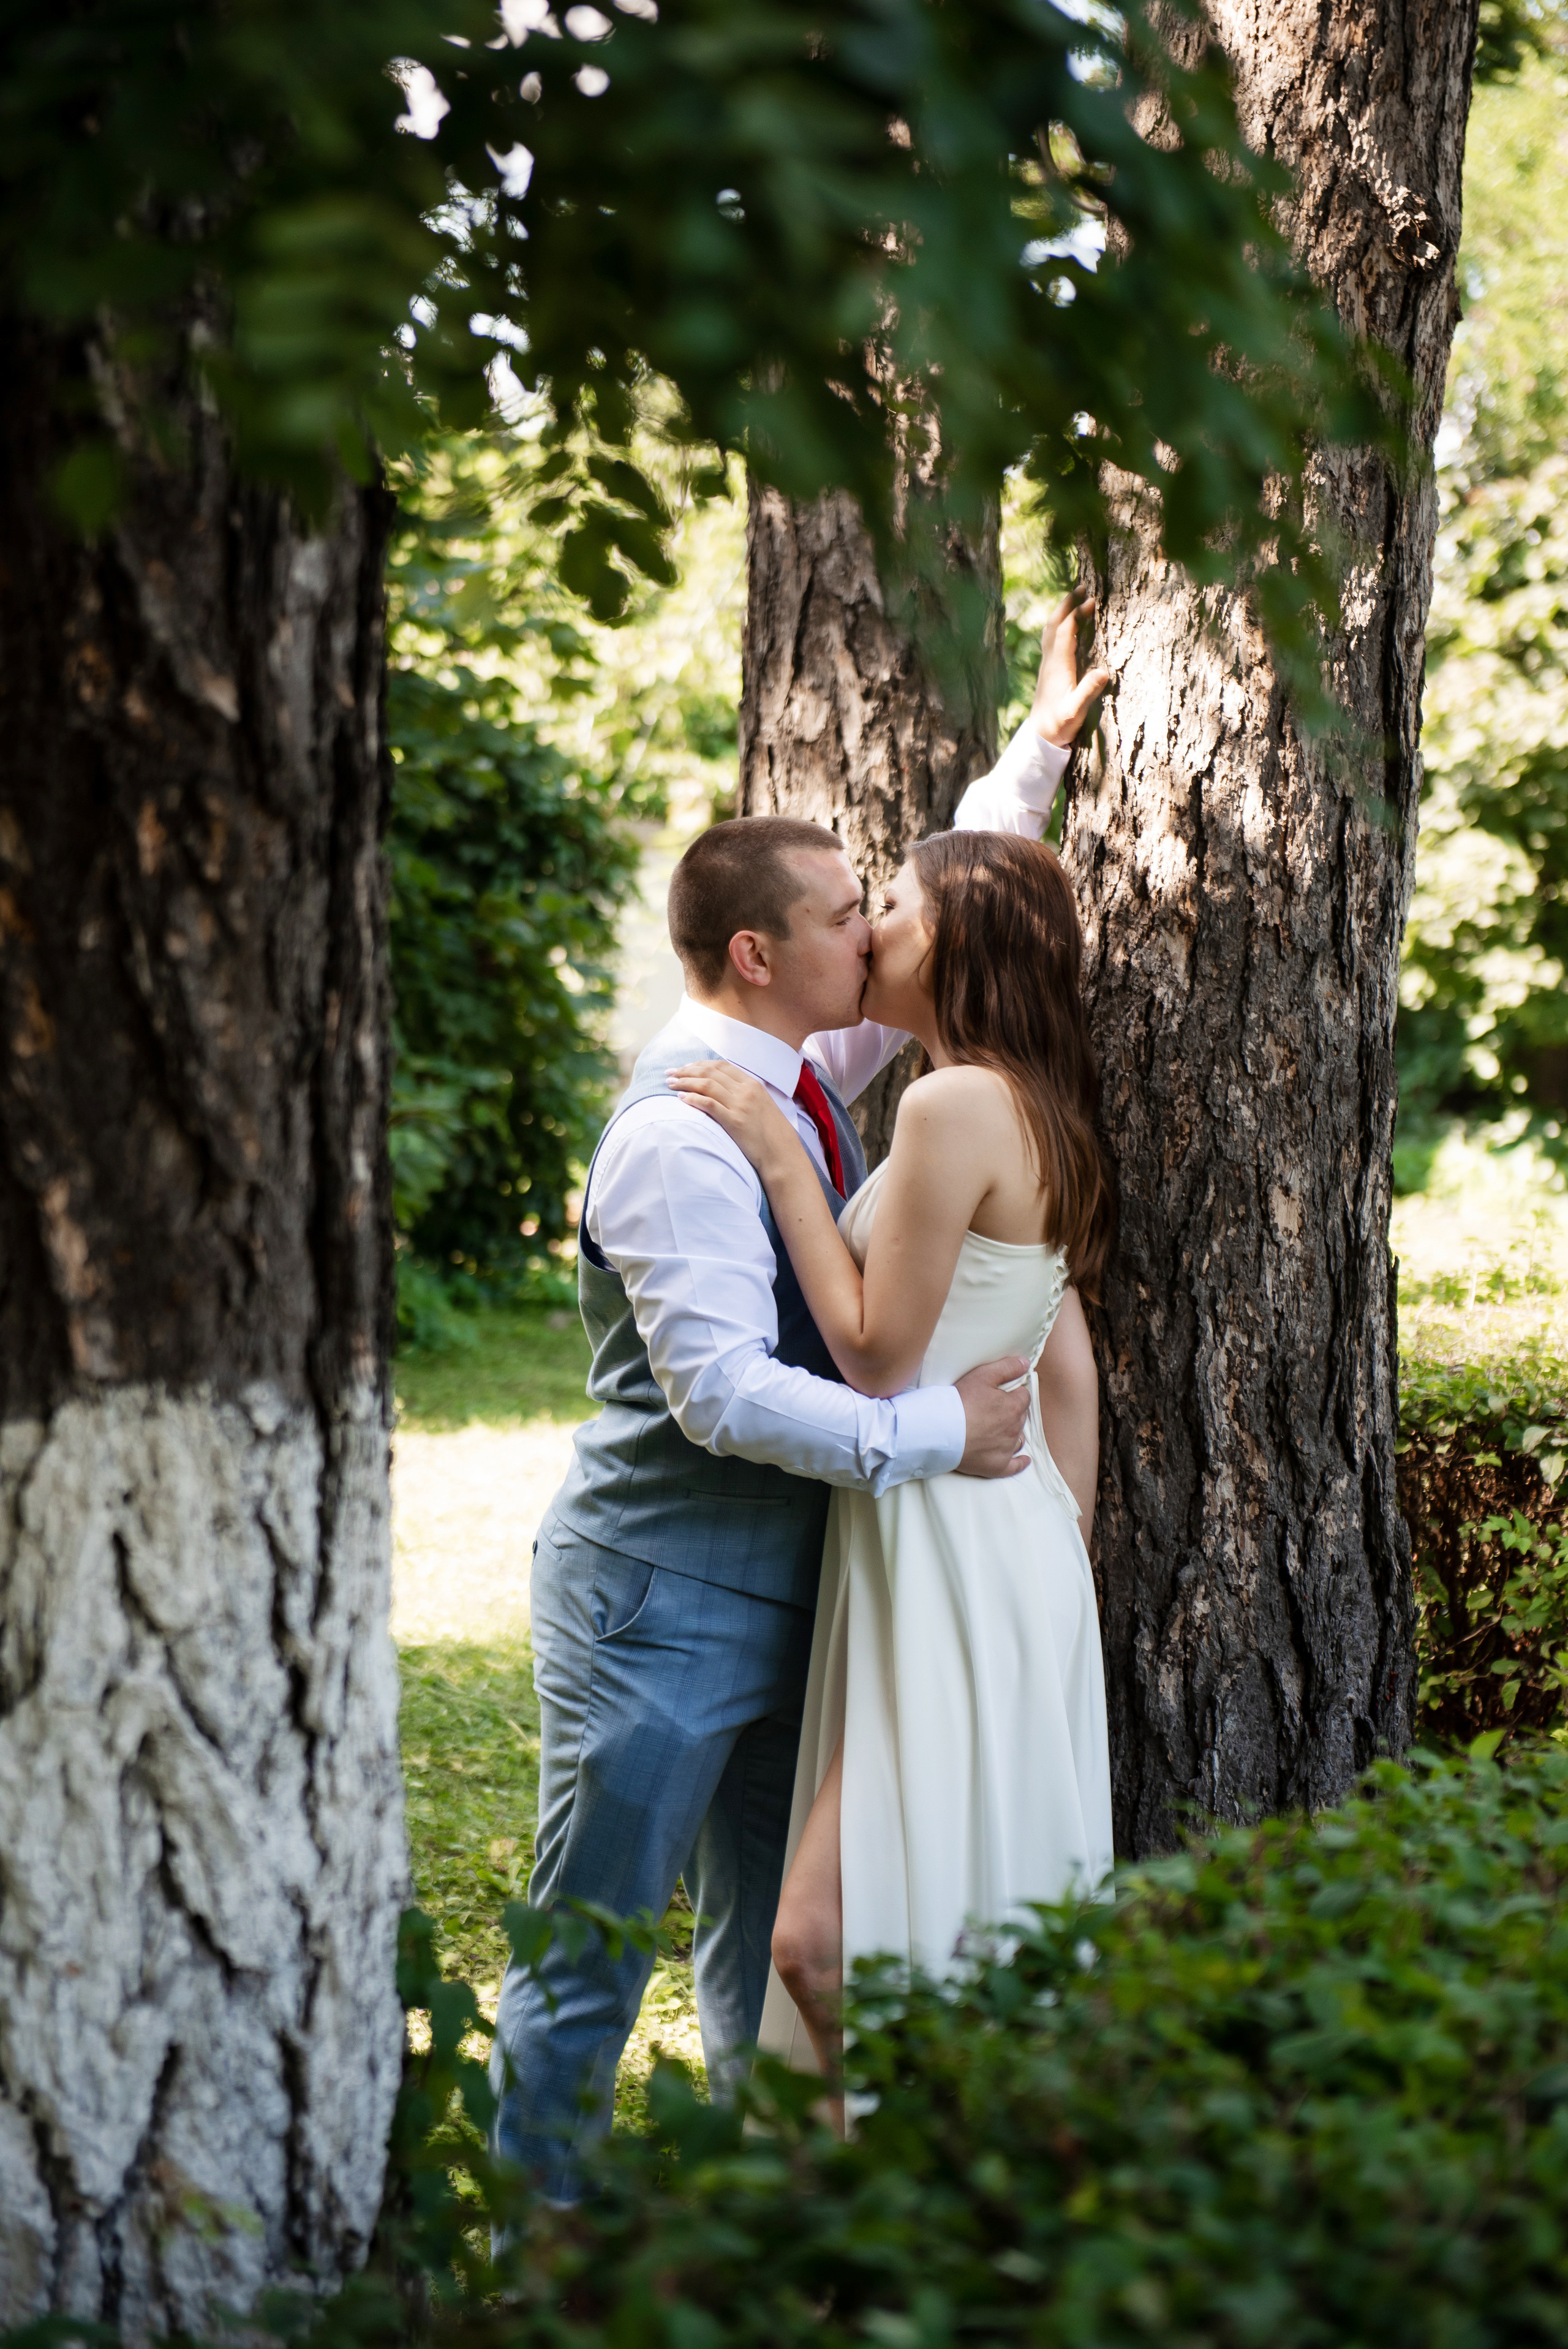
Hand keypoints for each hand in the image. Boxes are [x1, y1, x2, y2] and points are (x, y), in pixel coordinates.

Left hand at [668, 1061, 797, 1175]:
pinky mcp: (734, 1122)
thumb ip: (745, 1093)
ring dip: (685, 1082)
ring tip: (670, 1084)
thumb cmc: (771, 1133)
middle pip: (711, 1072)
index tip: (685, 1067)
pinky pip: (709, 1105)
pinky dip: (693, 1099)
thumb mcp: (761, 1105)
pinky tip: (681, 1099)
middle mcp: (746, 1091)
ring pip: (707, 1085)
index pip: (722, 1066)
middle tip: (670, 1073)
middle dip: (687, 1070)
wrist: (782, 1153)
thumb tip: (723, 1088)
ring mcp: (741, 1105)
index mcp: (753, 1084)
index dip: (700, 1064)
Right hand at [954, 1354, 1031, 1478]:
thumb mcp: (983, 1375)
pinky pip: (1014, 1466)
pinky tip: (1023, 1460)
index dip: (1013, 1393)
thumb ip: (1007, 1367)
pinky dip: (1020, 1462)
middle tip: (994, 1409)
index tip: (1002, 1393)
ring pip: (1018, 1439)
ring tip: (999, 1430)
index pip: (1023, 1397)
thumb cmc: (960, 1402)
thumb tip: (1025, 1363)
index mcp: (1013, 1407)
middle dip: (1011, 1412)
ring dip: (1013, 1433)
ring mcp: (1006, 1449)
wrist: (941, 1430)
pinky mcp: (997, 1465)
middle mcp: (1014, 1429)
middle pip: (1020, 1418)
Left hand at [1030, 586, 1113, 748]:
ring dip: (1062, 611)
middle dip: (1067, 604)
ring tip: (1075, 598)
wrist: (1040, 737)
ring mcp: (1047, 664)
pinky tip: (1067, 624)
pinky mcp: (1047, 670)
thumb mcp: (1075, 712)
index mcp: (1058, 667)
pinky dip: (1059, 625)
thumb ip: (1087, 692)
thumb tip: (1103, 672)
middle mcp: (1049, 661)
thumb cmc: (1059, 726)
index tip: (1092, 599)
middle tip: (1081, 587)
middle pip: (1054, 624)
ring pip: (1050, 630)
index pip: (1066, 631)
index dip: (1077, 614)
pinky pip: (1051, 639)